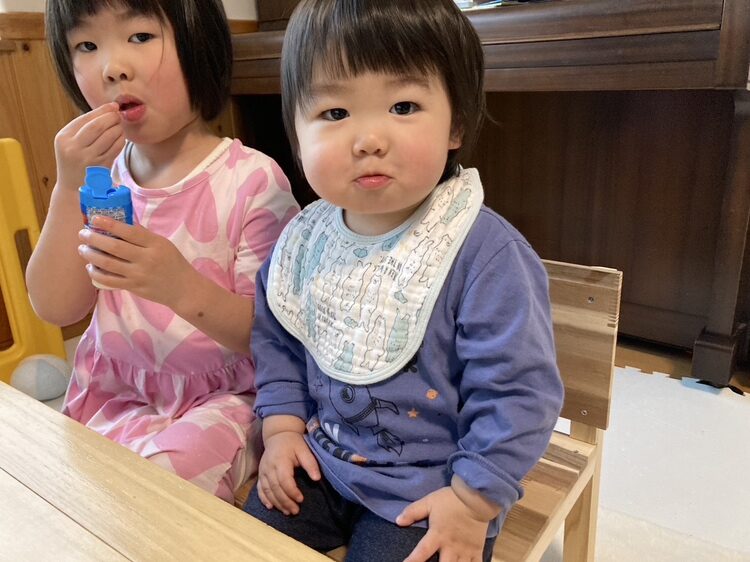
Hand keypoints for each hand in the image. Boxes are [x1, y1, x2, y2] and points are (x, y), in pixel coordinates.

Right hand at [54, 103, 124, 190]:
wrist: (72, 186)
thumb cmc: (74, 159)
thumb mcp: (70, 142)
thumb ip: (84, 126)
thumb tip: (109, 108)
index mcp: (63, 138)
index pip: (86, 119)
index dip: (102, 110)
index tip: (113, 106)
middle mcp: (73, 148)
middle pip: (97, 126)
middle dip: (111, 117)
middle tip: (118, 115)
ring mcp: (87, 159)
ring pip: (108, 137)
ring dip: (118, 128)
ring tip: (120, 126)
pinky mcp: (99, 168)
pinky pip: (114, 149)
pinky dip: (120, 140)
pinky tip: (121, 137)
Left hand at [77, 215, 193, 306]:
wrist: (183, 289)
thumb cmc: (173, 262)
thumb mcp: (163, 244)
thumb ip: (143, 235)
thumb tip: (120, 223)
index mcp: (155, 244)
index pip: (130, 232)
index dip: (110, 224)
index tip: (95, 218)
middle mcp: (146, 259)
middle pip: (115, 248)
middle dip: (94, 239)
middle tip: (83, 233)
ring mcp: (139, 275)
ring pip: (108, 264)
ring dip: (91, 255)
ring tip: (82, 248)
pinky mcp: (134, 288)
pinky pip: (110, 281)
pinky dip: (97, 273)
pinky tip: (91, 267)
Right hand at [257, 430, 319, 515]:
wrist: (278, 435)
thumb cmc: (293, 443)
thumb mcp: (304, 450)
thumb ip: (310, 464)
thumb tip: (317, 478)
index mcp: (281, 461)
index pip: (284, 480)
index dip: (292, 492)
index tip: (301, 499)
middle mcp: (269, 467)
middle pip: (275, 488)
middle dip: (285, 502)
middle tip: (295, 511)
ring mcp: (263, 471)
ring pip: (267, 490)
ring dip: (276, 503)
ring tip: (287, 512)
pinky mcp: (260, 474)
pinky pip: (259, 488)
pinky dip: (264, 498)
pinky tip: (270, 507)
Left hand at [396, 486, 490, 561]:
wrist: (476, 497)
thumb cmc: (450, 500)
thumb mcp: (429, 502)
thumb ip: (413, 511)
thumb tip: (397, 521)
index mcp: (438, 534)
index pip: (422, 551)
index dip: (413, 561)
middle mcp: (451, 546)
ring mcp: (465, 550)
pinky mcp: (477, 551)